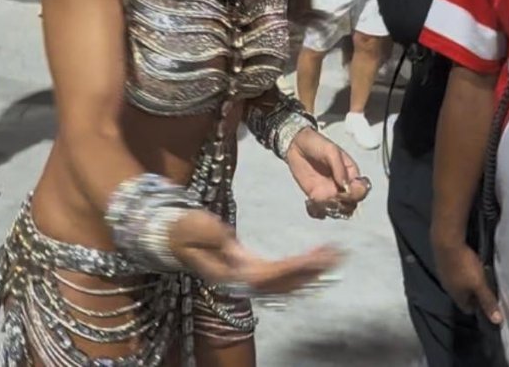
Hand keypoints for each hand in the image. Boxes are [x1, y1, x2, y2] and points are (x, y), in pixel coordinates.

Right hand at [169, 208, 338, 294]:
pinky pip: (279, 276)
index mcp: (230, 272)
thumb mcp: (194, 226)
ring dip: (310, 273)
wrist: (172, 237)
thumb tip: (230, 240)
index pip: (267, 275)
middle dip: (310, 271)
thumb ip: (212, 234)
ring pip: (283, 282)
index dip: (293, 269)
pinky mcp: (250, 269)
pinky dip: (299, 272)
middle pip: (282, 283)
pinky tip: (316, 264)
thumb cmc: (183, 229)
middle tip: (336, 255)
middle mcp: (242, 280)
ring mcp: (247, 277)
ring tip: (334, 258)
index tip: (315, 258)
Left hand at [284, 128, 370, 218]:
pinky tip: (311, 203)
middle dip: (343, 204)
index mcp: (351, 174)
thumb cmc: (317, 144)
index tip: (345, 189)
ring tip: (319, 200)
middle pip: (351, 204)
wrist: (297, 145)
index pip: (361, 190)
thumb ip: (339, 168)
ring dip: (331, 209)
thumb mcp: (331, 151)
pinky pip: (321, 212)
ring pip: (337, 211)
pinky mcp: (316, 198)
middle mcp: (343, 186)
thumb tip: (345, 186)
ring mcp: (330, 193)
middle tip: (331, 196)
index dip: (356, 194)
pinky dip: (317, 212)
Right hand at [432, 241, 500, 325]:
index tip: (489, 303)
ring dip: (467, 281)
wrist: (447, 241)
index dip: (479, 308)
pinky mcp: (443, 262)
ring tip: (478, 275)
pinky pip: (454, 271)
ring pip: (458, 283)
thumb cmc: (464, 265)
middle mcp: (448, 287)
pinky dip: (461, 270)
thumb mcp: (480, 284)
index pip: (468, 309)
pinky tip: (467, 263)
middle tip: (485, 287)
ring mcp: (444, 274)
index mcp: (457, 295)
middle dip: (473, 294)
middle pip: (463, 296)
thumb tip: (497, 321)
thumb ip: (488, 301)